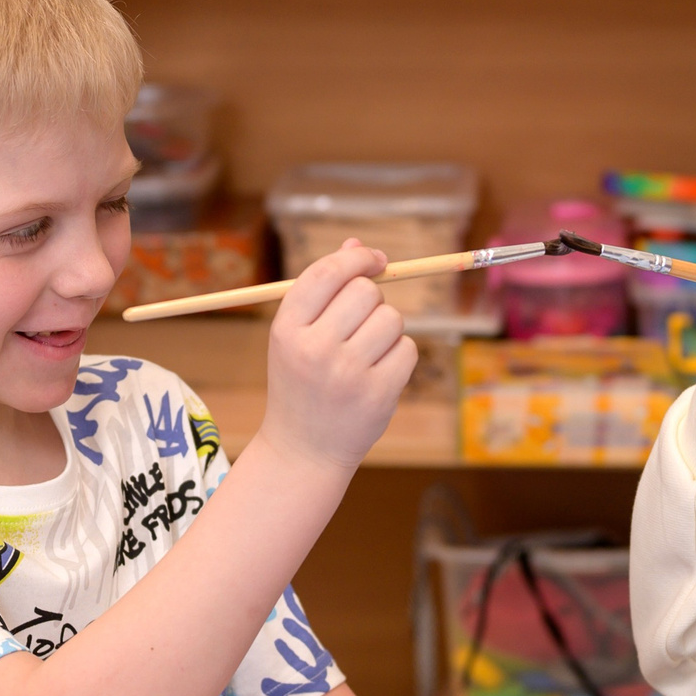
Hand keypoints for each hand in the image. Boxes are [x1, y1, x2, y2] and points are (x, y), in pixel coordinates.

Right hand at [259, 240, 417, 472]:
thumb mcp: (297, 336)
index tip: (375, 259)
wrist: (303, 449)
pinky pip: (408, 349)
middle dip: (372, 299)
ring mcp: (347, 374)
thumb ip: (324, 290)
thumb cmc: (301, 382)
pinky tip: (378, 373)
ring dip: (387, 330)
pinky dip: (400, 356)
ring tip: (366, 353)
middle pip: (365, 291)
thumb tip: (358, 246)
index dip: (357, 259)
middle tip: (360, 323)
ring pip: (392, 319)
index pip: (327, 272)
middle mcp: (314, 349)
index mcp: (286, 328)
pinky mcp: (378, 394)